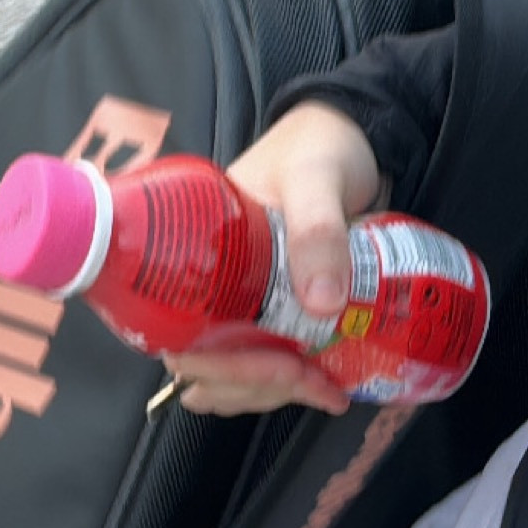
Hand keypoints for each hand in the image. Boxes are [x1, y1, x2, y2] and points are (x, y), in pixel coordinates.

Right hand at [161, 101, 386, 418]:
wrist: (351, 135)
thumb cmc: (320, 146)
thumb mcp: (316, 178)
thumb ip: (317, 231)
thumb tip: (319, 304)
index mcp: (193, 250)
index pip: (175, 330)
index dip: (217, 366)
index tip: (276, 372)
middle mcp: (206, 280)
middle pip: (202, 362)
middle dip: (253, 387)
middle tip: (316, 387)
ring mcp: (237, 297)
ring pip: (230, 370)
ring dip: (270, 393)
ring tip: (328, 392)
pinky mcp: (270, 308)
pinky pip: (260, 358)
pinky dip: (286, 382)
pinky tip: (322, 386)